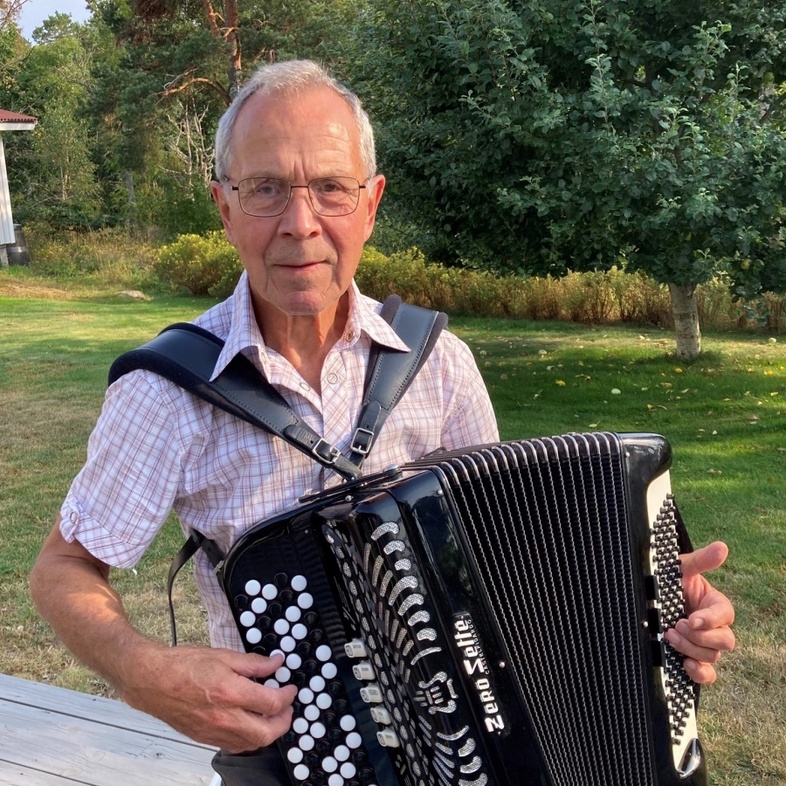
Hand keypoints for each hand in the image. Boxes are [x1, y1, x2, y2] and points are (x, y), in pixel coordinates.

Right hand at [119, 644, 297, 752]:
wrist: (152, 680)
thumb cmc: (184, 665)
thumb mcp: (223, 655)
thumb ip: (254, 663)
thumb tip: (276, 664)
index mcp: (230, 693)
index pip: (271, 703)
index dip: (287, 696)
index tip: (290, 689)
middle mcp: (224, 718)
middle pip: (267, 733)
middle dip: (284, 721)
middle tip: (287, 707)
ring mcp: (214, 732)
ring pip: (252, 744)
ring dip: (268, 732)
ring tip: (271, 715)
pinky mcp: (205, 738)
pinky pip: (235, 746)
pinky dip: (249, 739)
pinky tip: (250, 724)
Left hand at [664, 541, 735, 684]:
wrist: (647, 596)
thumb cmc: (668, 581)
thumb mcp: (680, 568)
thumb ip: (701, 561)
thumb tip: (722, 547)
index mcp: (714, 605)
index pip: (725, 615)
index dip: (710, 620)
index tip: (692, 619)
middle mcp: (713, 627)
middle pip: (724, 641)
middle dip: (700, 636)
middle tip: (676, 625)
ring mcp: (704, 645)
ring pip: (713, 656)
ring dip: (692, 649)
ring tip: (669, 636)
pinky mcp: (693, 659)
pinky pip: (707, 675)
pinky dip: (700, 674)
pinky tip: (686, 665)